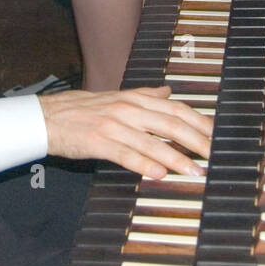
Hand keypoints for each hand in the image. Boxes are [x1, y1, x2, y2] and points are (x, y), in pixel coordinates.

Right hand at [40, 86, 212, 178]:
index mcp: (134, 99)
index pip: (175, 108)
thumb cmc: (82, 109)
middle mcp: (127, 110)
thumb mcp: (116, 97)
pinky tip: (159, 174)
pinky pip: (126, 154)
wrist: (47, 117)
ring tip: (195, 171)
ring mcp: (113, 126)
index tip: (217, 135)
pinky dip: (145, 164)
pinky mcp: (99, 142)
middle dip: (197, 142)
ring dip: (177, 158)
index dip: (199, 122)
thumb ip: (144, 95)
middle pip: (171, 124)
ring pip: (152, 141)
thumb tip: (168, 91)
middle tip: (214, 156)